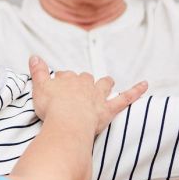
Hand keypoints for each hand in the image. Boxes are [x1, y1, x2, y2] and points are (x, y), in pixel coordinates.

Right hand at [29, 55, 147, 134]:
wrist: (67, 123)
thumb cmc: (51, 107)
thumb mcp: (39, 87)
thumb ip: (37, 71)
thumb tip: (34, 56)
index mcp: (67, 78)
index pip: (64, 75)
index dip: (60, 81)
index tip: (56, 87)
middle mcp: (84, 84)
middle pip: (84, 78)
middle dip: (82, 82)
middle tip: (78, 89)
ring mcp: (97, 96)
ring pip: (104, 85)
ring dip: (105, 83)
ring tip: (107, 82)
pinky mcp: (108, 109)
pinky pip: (125, 98)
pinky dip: (136, 91)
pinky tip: (145, 84)